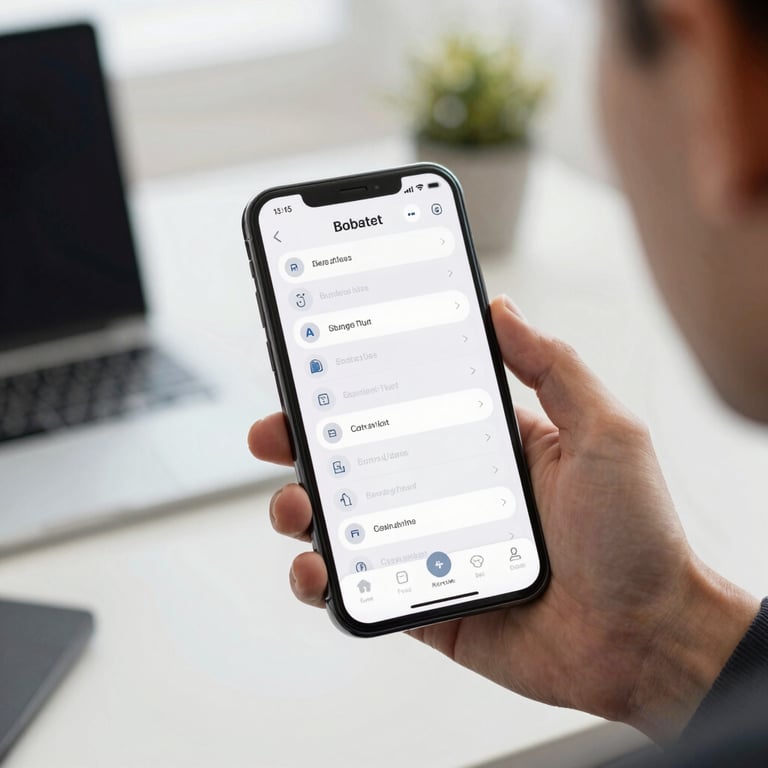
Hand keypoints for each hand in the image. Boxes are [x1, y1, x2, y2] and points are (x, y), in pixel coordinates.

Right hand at [248, 296, 757, 741]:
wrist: (648, 640)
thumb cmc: (638, 535)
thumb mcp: (604, 432)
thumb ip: (553, 367)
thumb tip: (501, 309)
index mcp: (486, 447)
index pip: (406, 406)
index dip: (357, 388)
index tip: (316, 370)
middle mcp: (451, 492)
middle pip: (360, 461)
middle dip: (306, 444)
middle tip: (275, 433)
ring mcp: (433, 547)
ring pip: (348, 523)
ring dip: (303, 509)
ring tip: (294, 505)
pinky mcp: (426, 600)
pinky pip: (361, 587)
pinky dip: (325, 580)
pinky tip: (318, 567)